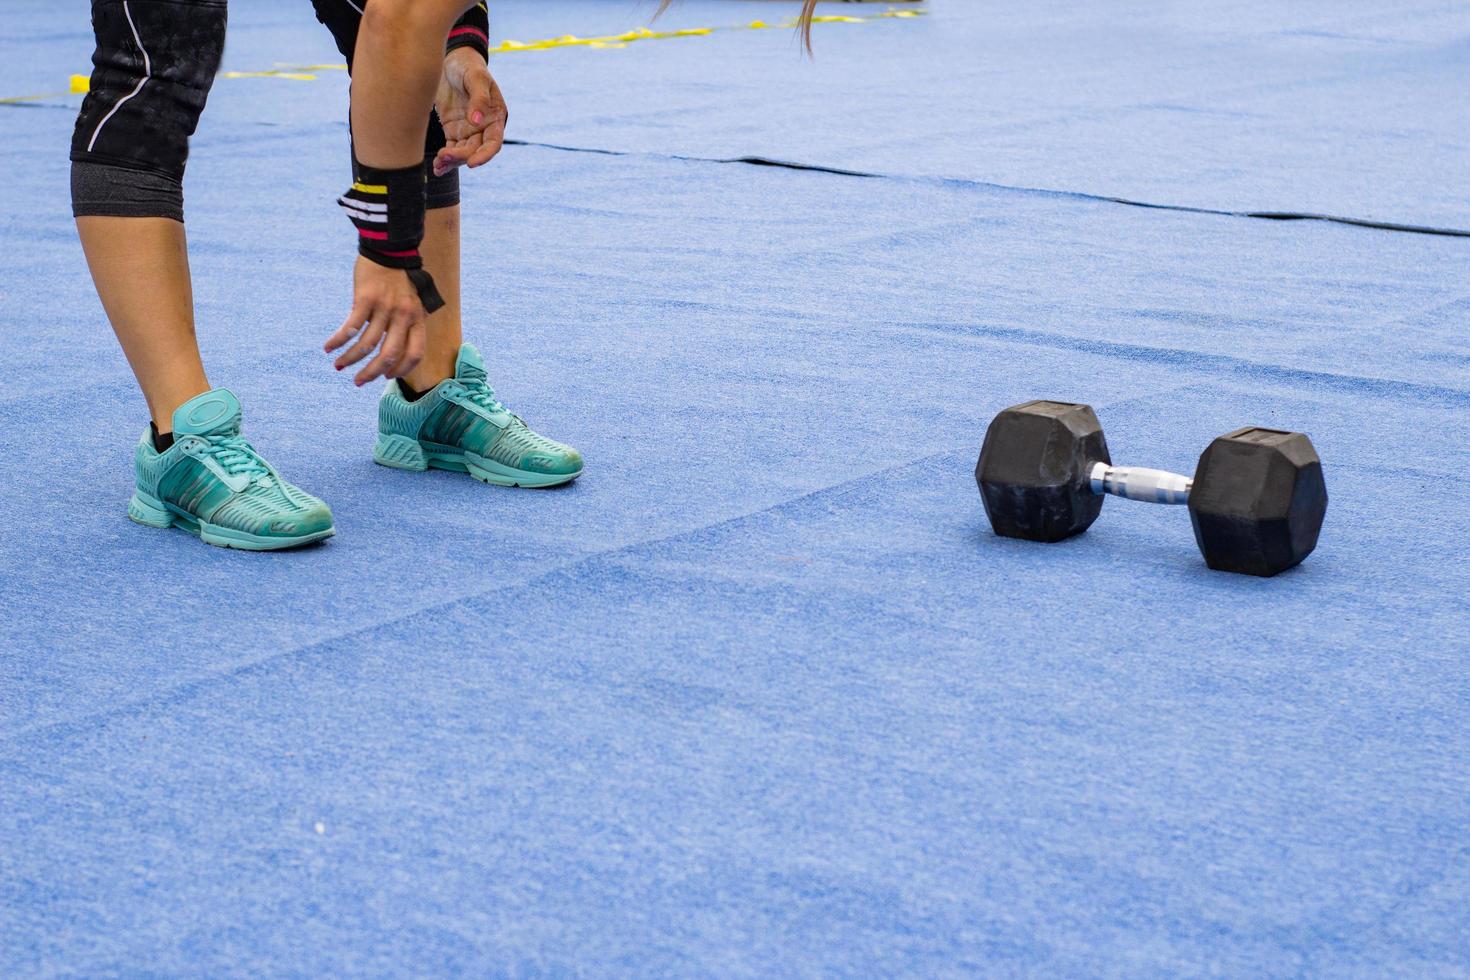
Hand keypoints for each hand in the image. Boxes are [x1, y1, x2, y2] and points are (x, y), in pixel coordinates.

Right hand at [324, 256, 427, 385]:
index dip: (402, 369)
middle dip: (372, 373)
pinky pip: (351, 327)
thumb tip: (393, 349)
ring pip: (367, 344)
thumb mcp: (413, 302)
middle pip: (390, 355)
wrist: (389, 249)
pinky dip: (338, 340)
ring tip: (338, 366)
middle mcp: (404, 316)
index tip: (388, 376)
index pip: (415, 354)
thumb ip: (407, 324)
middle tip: (359, 382)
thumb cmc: (400, 278)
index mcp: (418, 319)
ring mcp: (385, 307)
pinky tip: (329, 347)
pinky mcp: (365, 298)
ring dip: (350, 359)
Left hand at [432, 49, 506, 176]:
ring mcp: (468, 130)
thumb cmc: (468, 66)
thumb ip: (478, 98)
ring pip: (462, 153)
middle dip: (461, 157)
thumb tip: (476, 121)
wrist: (450, 60)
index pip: (493, 142)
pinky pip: (450, 149)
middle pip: (475, 150)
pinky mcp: (453, 131)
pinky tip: (437, 168)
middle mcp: (483, 127)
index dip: (484, 155)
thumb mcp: (476, 77)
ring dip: (451, 161)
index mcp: (495, 117)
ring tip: (438, 164)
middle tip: (444, 156)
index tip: (472, 163)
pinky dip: (444, 160)